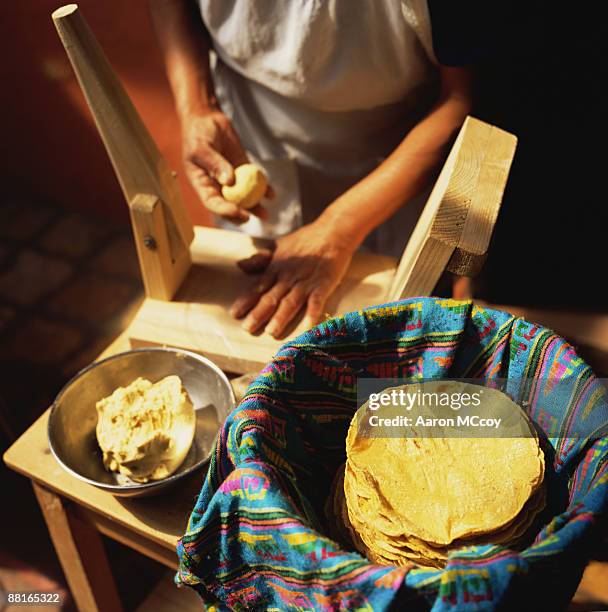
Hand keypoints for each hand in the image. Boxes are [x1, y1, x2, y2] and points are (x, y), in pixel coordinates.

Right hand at [181, 109, 266, 222]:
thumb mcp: (202, 147)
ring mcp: (231, 180)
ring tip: (266, 215)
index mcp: (202, 184)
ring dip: (254, 207)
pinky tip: (271, 194)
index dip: (226, 211)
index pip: (213, 203)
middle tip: (252, 217)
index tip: (240, 213)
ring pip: (243, 198)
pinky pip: (253, 183)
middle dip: (241, 215)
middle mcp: (216, 186)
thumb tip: (229, 181)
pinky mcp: (242, 171)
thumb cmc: (198, 133)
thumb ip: (215, 164)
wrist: (208, 119)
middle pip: (228, 206)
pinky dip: (262, 189)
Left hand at [230, 221, 355, 337]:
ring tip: (272, 331)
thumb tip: (240, 265)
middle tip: (247, 328)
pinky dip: (312, 314)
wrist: (332, 232)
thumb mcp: (279, 246)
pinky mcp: (323, 285)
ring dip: (281, 317)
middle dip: (258, 314)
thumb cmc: (306, 239)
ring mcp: (306, 282)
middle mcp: (289, 277)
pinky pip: (317, 301)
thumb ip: (261, 259)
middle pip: (271, 298)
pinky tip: (307, 327)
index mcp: (277, 268)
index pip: (258, 287)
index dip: (246, 301)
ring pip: (291, 302)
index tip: (235, 313)